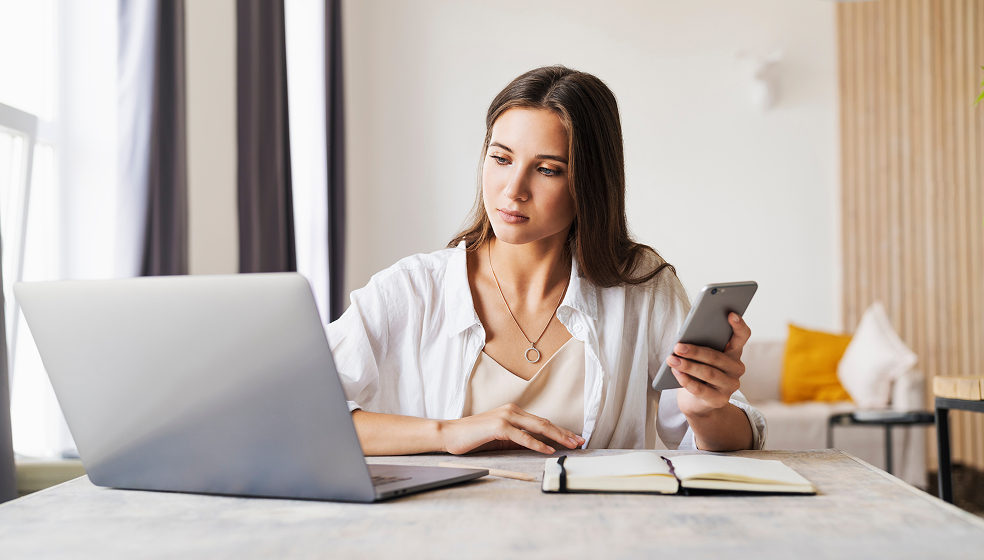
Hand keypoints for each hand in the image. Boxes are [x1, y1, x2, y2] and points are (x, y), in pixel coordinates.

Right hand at [438, 404, 584, 454]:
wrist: (450, 434)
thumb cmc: (473, 437)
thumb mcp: (500, 438)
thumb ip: (517, 438)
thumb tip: (537, 446)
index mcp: (513, 412)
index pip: (542, 422)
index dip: (560, 430)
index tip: (574, 438)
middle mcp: (512, 410)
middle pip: (545, 423)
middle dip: (564, 433)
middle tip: (580, 441)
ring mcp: (506, 417)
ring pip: (538, 427)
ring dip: (557, 437)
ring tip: (571, 445)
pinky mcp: (499, 426)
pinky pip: (523, 437)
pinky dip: (537, 444)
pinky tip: (548, 450)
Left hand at [670, 313, 750, 416]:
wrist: (698, 402)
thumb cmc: (698, 371)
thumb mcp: (700, 357)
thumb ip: (700, 345)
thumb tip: (686, 337)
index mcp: (734, 352)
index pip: (742, 336)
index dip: (739, 325)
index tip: (730, 314)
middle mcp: (737, 368)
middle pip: (717, 357)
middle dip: (695, 351)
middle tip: (678, 346)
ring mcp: (730, 385)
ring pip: (709, 373)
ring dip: (688, 366)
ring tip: (672, 360)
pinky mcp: (720, 400)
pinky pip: (701, 390)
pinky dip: (686, 380)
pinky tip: (676, 373)